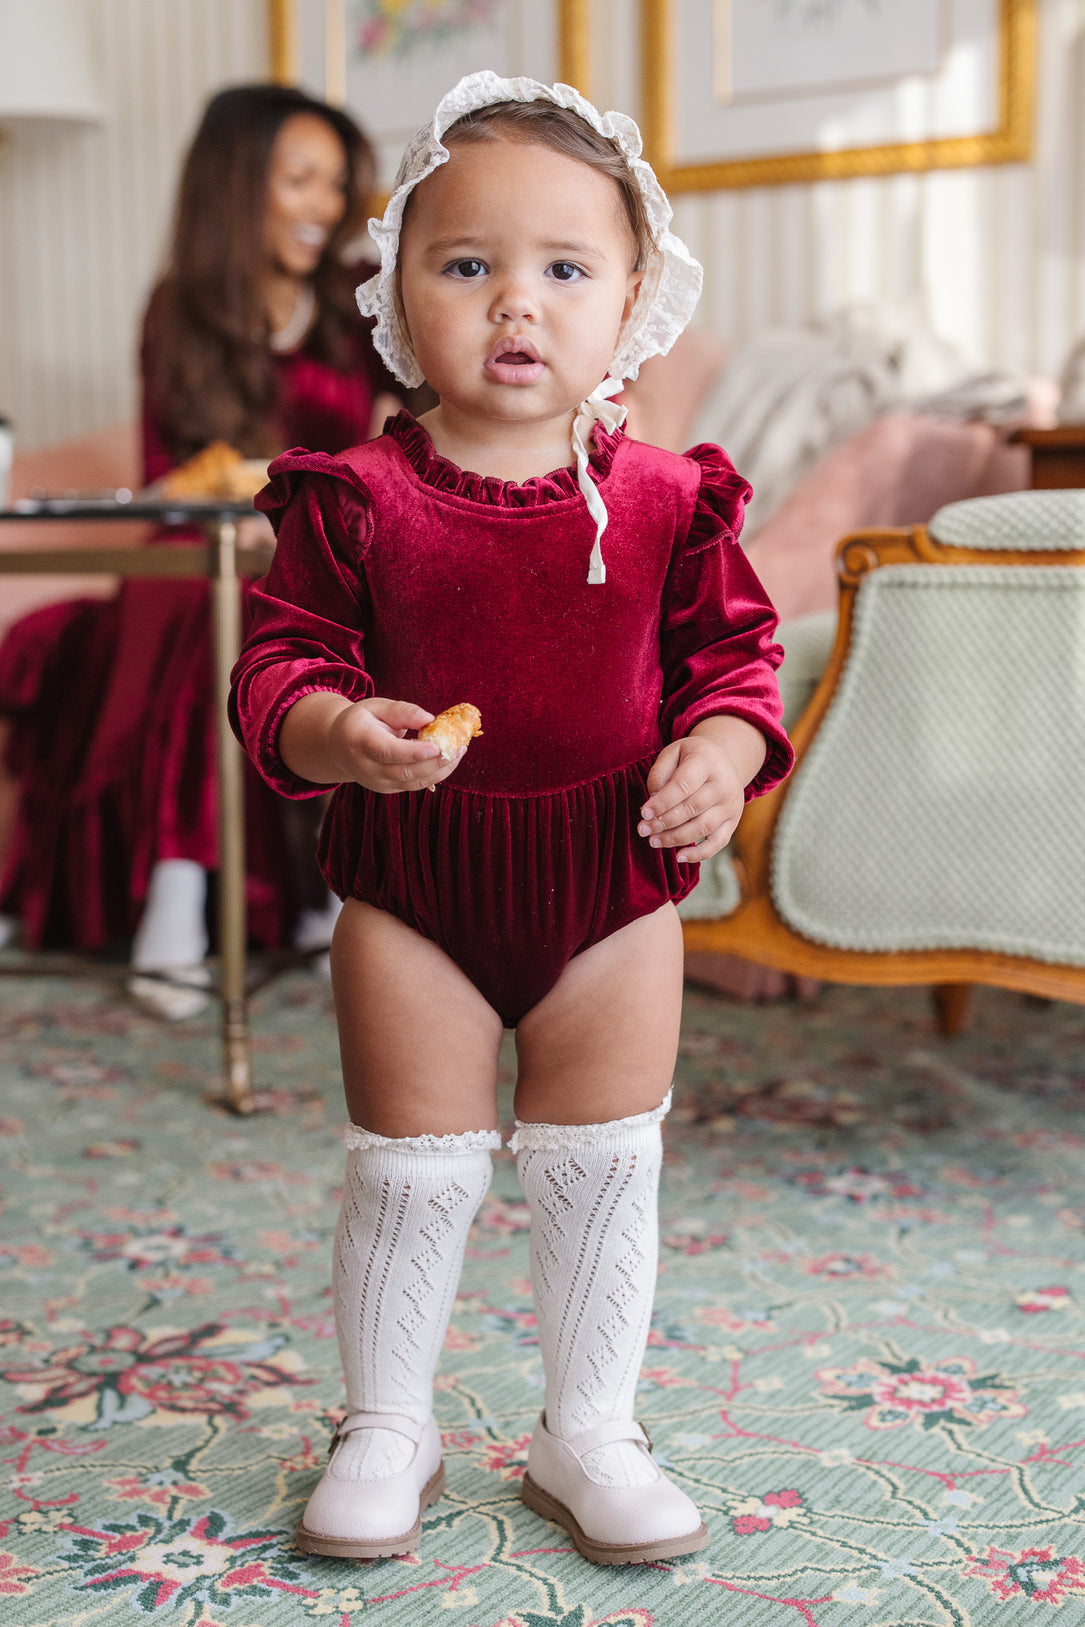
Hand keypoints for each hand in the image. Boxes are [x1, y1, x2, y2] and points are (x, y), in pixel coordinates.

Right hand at [279, 693, 463, 793]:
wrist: (339, 746)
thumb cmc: (362, 721)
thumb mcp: (376, 706)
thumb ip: (402, 711)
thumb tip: (430, 718)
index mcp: (360, 742)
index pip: (388, 752)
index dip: (413, 752)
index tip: (437, 747)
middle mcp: (367, 768)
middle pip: (404, 772)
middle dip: (435, 762)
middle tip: (459, 747)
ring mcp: (377, 783)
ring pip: (413, 782)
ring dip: (441, 769)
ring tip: (460, 751)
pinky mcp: (387, 789)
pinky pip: (415, 785)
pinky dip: (435, 774)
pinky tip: (449, 759)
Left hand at [638, 717, 766, 863]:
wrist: (724, 759)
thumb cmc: (692, 757)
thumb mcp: (673, 752)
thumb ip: (659, 774)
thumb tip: (653, 803)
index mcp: (707, 762)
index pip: (683, 786)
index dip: (662, 802)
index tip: (643, 813)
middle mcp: (724, 784)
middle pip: (692, 809)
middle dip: (664, 822)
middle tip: (643, 830)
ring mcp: (731, 805)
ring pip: (702, 828)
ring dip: (675, 838)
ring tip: (653, 841)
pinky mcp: (733, 821)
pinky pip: (718, 843)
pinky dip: (699, 854)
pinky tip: (679, 856)